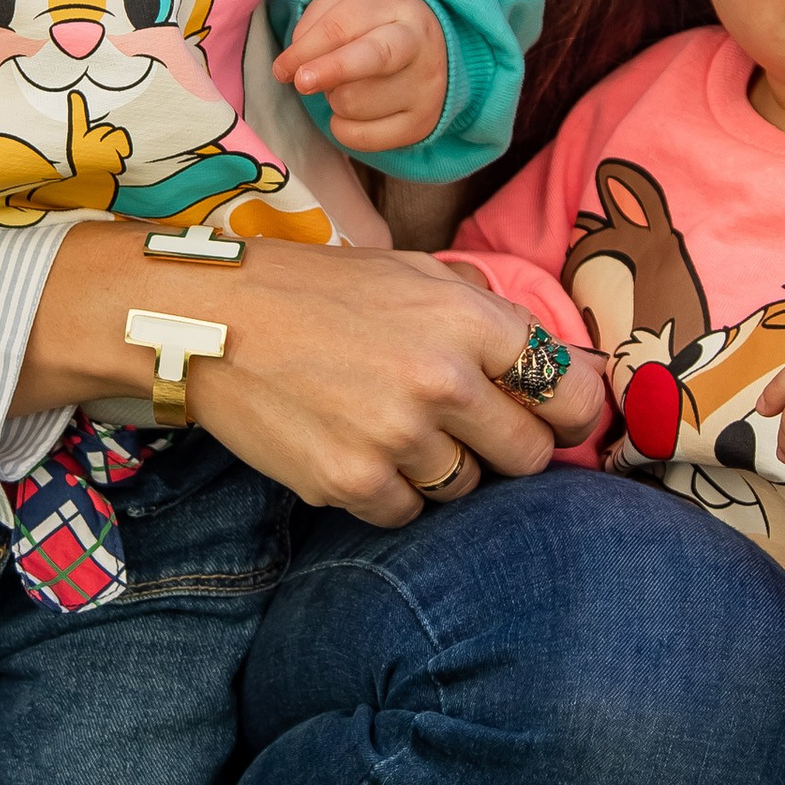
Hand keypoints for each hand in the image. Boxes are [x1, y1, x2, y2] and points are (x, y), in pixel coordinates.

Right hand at [17, 226, 605, 521]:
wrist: (213, 320)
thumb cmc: (316, 290)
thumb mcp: (412, 272)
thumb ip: (485, 311)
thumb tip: (557, 357)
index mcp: (470, 320)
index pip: (571, 393)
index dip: (567, 412)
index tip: (552, 418)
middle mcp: (443, 382)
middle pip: (528, 456)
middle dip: (506, 447)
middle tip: (465, 429)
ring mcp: (398, 439)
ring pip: (466, 487)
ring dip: (442, 468)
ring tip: (391, 428)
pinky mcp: (353, 483)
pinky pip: (408, 512)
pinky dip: (391, 492)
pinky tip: (357, 450)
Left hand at [272, 0, 449, 153]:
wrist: (426, 48)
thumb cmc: (372, 25)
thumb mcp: (343, 6)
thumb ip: (314, 27)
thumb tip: (292, 68)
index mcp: (396, 6)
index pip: (343, 26)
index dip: (307, 49)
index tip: (282, 68)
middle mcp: (419, 44)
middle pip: (371, 58)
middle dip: (331, 70)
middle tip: (302, 82)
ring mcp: (425, 87)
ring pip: (355, 103)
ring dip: (334, 97)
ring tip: (346, 85)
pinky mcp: (421, 123)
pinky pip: (364, 138)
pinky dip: (343, 128)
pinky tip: (351, 112)